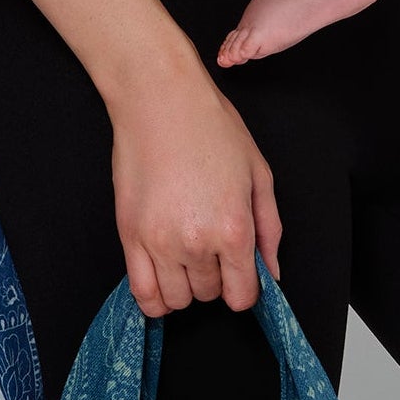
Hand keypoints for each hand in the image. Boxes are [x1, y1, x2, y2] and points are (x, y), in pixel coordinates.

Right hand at [108, 47, 282, 316]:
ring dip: (185, 286)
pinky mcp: (129, 236)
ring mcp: (159, 243)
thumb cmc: (212, 129)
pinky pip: (142, 292)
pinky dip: (154, 299)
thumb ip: (269, 229)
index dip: (244, 288)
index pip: (241, 295)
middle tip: (212, 246)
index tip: (239, 273)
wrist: (160, 101)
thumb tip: (271, 272)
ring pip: (176, 299)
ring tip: (186, 257)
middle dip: (215, 278)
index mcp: (234, 229)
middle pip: (208, 295)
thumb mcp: (259, 174)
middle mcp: (197, 244)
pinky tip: (162, 279)